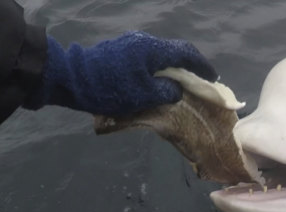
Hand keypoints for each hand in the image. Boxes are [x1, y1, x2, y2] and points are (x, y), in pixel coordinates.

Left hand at [23, 31, 217, 114]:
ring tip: (180, 84)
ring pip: (161, 55)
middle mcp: (144, 42)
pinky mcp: (121, 50)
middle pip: (175, 51)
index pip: (186, 54)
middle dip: (190, 66)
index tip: (212, 78)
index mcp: (153, 50)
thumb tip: (176, 89)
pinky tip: (158, 81)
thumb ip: (167, 92)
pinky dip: (159, 68)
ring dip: (173, 68)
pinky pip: (148, 58)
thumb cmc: (110, 89)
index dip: (202, 66)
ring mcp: (131, 44)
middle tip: (199, 81)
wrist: (72, 79)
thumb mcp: (144, 96)